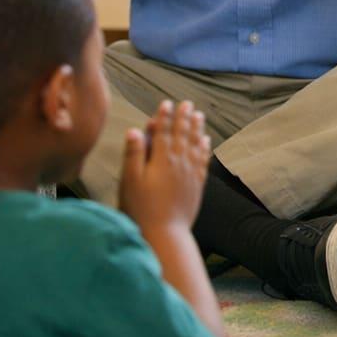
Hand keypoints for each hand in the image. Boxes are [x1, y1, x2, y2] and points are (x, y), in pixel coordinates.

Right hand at [118, 100, 210, 232]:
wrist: (165, 233)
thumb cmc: (141, 208)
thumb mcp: (130, 181)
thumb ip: (134, 154)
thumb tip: (135, 130)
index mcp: (161, 159)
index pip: (163, 132)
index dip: (164, 116)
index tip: (166, 103)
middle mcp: (179, 162)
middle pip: (182, 134)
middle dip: (183, 117)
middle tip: (187, 103)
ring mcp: (190, 173)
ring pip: (195, 144)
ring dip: (197, 128)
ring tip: (199, 115)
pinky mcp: (197, 184)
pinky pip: (203, 160)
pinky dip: (205, 147)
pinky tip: (206, 140)